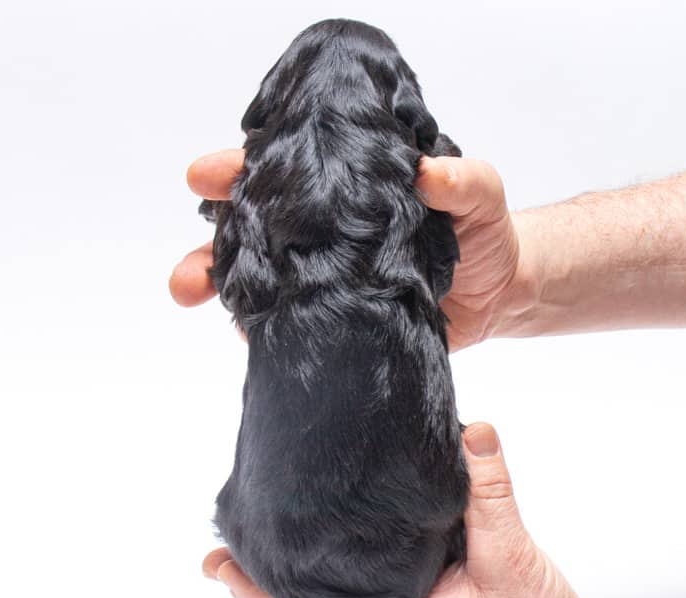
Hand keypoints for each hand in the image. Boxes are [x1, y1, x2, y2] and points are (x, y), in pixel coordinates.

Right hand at [169, 150, 523, 350]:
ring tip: (191, 300)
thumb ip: (463, 183)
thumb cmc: (485, 234)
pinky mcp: (334, 323)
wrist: (500, 297)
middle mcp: (322, 234)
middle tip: (185, 275)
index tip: (206, 177)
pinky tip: (246, 338)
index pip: (281, 173)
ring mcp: (323, 280)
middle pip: (250, 233)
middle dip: (207, 247)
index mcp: (342, 190)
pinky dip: (261, 331)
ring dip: (217, 291)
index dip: (237, 171)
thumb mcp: (480, 197)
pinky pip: (287, 327)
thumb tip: (429, 174)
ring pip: (256, 282)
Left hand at [202, 423, 607, 597]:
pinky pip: (380, 576)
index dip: (260, 589)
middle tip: (220, 548)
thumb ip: (489, 494)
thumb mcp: (512, 559)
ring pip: (344, 587)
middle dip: (267, 575)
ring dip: (309, 559)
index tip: (219, 566)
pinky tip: (352, 525)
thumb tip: (472, 431)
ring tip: (274, 523)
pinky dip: (357, 551)